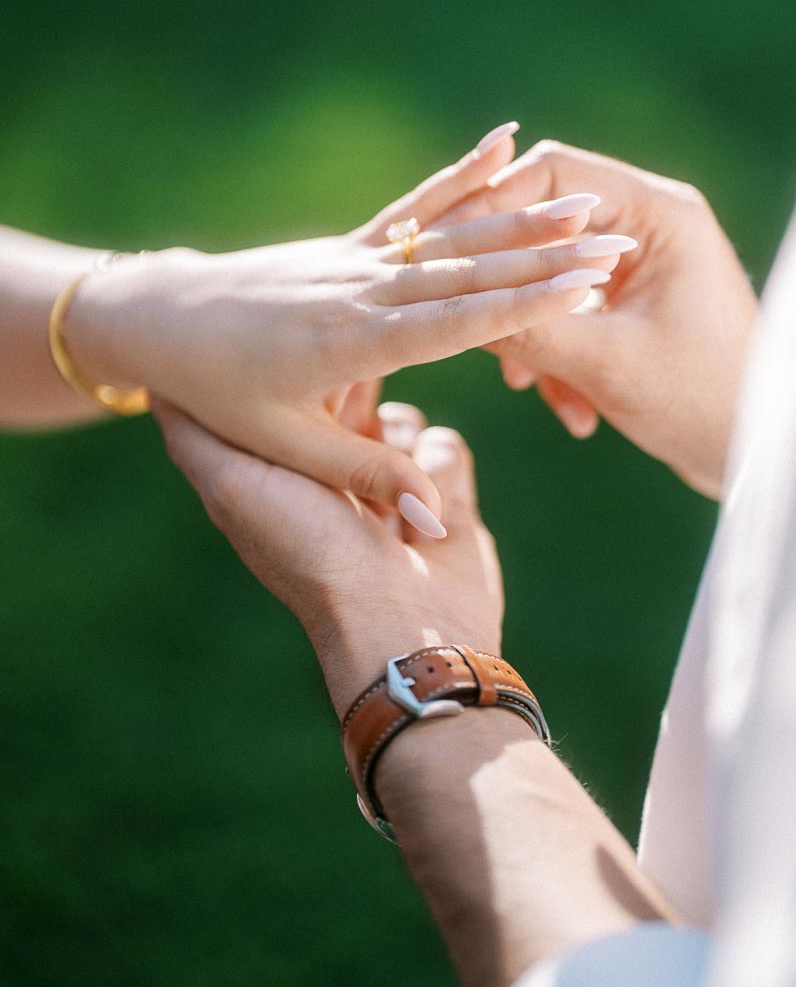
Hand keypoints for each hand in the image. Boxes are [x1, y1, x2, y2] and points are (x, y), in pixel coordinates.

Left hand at [65, 126, 611, 531]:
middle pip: (471, 269)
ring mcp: (358, 258)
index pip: (458, 321)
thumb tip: (432, 517)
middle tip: (616, 241)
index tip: (586, 289)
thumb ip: (363, 477)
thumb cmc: (217, 390)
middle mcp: (364, 289)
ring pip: (455, 232)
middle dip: (548, 257)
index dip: (526, 305)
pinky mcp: (351, 242)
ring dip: (524, 216)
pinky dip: (464, 175)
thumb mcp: (281, 451)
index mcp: (354, 341)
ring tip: (583, 200)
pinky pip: (418, 204)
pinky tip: (502, 142)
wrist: (162, 319)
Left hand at [155, 399, 502, 717]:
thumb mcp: (230, 487)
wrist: (400, 624)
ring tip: (392, 489)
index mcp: (279, 473)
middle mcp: (332, 478)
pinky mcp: (442, 497)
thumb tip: (158, 386)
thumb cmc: (308, 553)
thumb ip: (195, 436)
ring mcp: (389, 488)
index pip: (286, 395)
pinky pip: (445, 447)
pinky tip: (426, 510)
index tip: (305, 362)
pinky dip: (438, 470)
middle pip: (349, 395)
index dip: (297, 372)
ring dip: (402, 444)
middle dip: (358, 398)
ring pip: (400, 417)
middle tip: (357, 416)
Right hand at [433, 140, 757, 496]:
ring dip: (533, 330)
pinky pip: (567, 308)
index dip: (490, 205)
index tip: (441, 248)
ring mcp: (640, 263)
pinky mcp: (631, 301)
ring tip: (531, 386)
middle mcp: (651, 224)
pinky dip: (558, 354)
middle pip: (545, 222)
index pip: (554, 174)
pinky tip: (572, 408)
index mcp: (660, 215)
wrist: (758, 456)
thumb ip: (530, 328)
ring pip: (547, 271)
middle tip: (459, 315)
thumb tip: (452, 305)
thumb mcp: (608, 365)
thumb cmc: (704, 403)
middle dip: (507, 282)